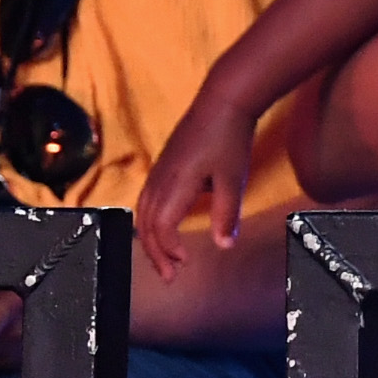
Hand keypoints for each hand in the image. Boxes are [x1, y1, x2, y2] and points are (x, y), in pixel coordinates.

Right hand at [136, 99, 256, 277]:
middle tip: (170, 277)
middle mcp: (158, 181)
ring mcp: (158, 172)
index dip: (168, 251)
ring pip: (143, 214)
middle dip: (156, 254)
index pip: (160, 229)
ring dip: (152, 239)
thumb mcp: (234, 179)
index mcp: (173, 186)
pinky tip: (164, 227)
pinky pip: (147, 201)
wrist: (223, 101)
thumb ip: (227, 214)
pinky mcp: (162, 166)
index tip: (185, 264)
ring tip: (166, 259)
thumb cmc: (229, 138)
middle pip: (146, 226)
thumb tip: (224, 246)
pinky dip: (150, 221)